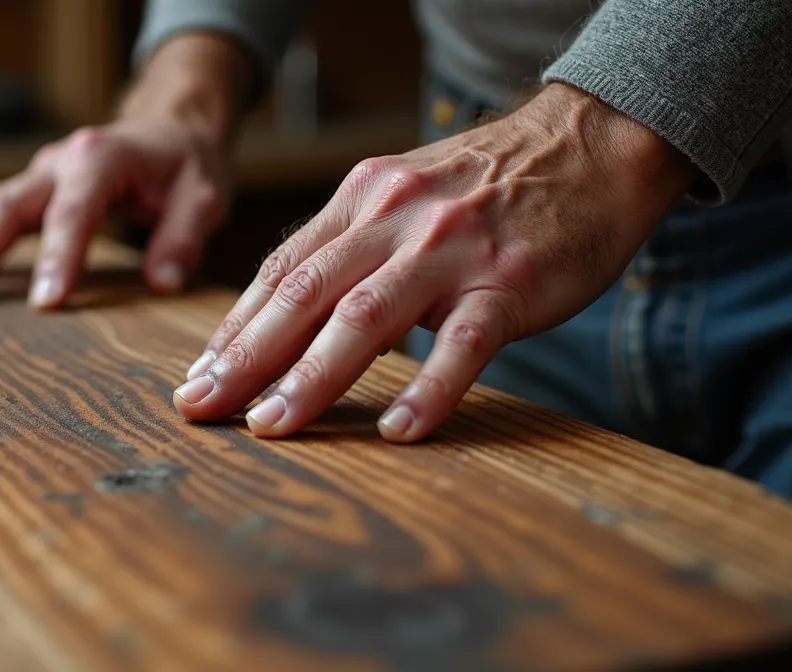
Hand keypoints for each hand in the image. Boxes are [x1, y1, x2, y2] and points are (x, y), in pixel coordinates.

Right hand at [0, 34, 249, 308]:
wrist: (170, 127)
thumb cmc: (186, 163)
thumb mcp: (204, 194)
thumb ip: (183, 236)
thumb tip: (163, 281)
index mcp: (102, 158)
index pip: (75, 211)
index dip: (58, 256)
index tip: (46, 303)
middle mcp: (59, 162)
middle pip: (7, 206)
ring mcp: (37, 175)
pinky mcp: (27, 190)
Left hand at [173, 83, 695, 441]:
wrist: (593, 144)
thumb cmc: (491, 185)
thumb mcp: (406, 193)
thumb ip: (352, 244)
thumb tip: (290, 310)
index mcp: (363, 198)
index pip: (281, 270)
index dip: (234, 326)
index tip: (198, 375)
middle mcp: (396, 219)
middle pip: (303, 294)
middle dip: (245, 357)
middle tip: (200, 407)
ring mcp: (452, 251)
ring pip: (365, 317)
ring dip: (311, 377)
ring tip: (272, 426)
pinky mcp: (509, 284)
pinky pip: (463, 344)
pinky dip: (428, 389)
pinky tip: (398, 432)